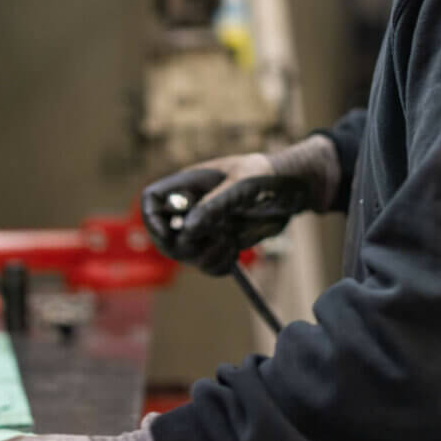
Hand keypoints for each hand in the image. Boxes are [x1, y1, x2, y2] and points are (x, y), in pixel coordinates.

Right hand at [142, 153, 308, 275]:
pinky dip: (219, 264)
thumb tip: (187, 230)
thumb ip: (214, 205)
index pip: (151, 202)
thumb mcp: (241, 184)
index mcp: (188, 185)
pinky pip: (207, 265)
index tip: (172, 234)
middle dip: (186, 245)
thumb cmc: (264, 175)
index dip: (153, 220)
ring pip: (186, 256)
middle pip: (165, 237)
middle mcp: (190, 208)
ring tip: (231, 239)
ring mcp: (204, 228)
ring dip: (208, 255)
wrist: (289, 190)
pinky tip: (236, 250)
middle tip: (215, 237)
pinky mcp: (219, 244)